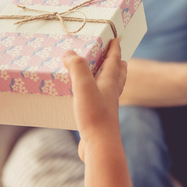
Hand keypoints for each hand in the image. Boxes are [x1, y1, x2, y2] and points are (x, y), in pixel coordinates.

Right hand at [64, 38, 126, 161]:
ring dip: (109, 79)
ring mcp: (106, 108)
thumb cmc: (94, 115)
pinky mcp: (98, 120)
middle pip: (118, 75)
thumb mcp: (83, 85)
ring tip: (103, 76)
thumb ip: (77, 67)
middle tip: (117, 57)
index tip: (116, 39)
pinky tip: (88, 100)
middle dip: (117, 64)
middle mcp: (111, 94)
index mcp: (109, 83)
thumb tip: (69, 53)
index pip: (114, 61)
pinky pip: (100, 103)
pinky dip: (97, 96)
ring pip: (110, 89)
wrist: (100, 147)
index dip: (114, 49)